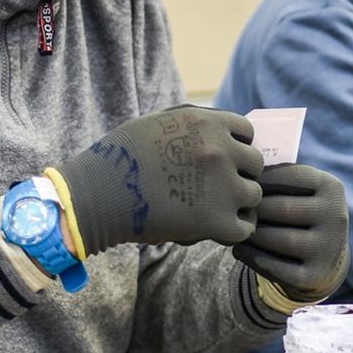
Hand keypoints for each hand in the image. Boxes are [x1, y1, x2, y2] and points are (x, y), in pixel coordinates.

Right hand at [51, 105, 263, 253]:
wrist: (98, 194)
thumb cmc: (121, 157)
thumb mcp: (160, 122)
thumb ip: (196, 123)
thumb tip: (224, 129)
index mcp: (208, 123)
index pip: (247, 132)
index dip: (236, 146)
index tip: (220, 159)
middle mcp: (221, 151)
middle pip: (255, 164)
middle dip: (239, 174)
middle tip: (216, 187)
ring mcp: (223, 187)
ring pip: (254, 195)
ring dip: (237, 203)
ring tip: (212, 209)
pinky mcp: (217, 221)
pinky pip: (245, 227)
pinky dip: (232, 230)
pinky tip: (213, 229)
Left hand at [233, 163, 349, 301]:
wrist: (326, 260)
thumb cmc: (302, 214)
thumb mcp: (303, 192)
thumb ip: (279, 178)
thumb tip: (241, 170)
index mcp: (332, 188)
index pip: (288, 176)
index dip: (259, 179)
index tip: (241, 183)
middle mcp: (335, 217)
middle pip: (278, 208)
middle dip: (252, 209)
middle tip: (232, 210)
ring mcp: (326, 249)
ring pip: (272, 237)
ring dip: (247, 233)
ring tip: (234, 228)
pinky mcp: (312, 276)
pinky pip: (270, 265)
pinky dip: (249, 255)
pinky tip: (239, 248)